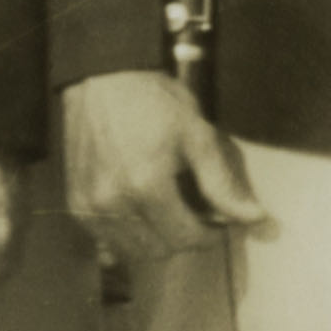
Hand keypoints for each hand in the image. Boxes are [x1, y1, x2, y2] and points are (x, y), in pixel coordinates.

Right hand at [61, 71, 258, 281]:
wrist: (104, 78)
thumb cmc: (155, 101)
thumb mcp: (197, 135)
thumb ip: (222, 184)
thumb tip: (255, 218)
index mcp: (147, 186)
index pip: (186, 239)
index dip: (210, 235)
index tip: (218, 221)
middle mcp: (113, 203)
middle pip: (160, 250)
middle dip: (183, 237)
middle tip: (194, 212)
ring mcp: (89, 206)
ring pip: (132, 252)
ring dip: (155, 240)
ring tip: (167, 210)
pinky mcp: (75, 204)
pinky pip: (107, 241)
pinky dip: (127, 235)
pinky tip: (140, 211)